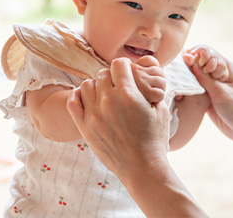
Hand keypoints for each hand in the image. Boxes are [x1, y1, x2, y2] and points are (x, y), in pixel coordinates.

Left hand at [67, 58, 170, 180]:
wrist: (142, 168)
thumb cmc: (154, 139)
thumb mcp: (160, 109)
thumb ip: (148, 88)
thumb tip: (140, 74)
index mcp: (128, 94)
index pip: (119, 64)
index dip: (126, 67)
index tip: (128, 74)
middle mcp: (108, 101)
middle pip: (102, 73)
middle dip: (112, 77)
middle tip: (118, 87)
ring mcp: (93, 114)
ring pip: (87, 84)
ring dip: (96, 86)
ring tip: (105, 96)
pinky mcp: (84, 127)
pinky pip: (73, 101)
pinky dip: (79, 96)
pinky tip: (90, 101)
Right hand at [183, 45, 232, 144]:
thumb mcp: (221, 93)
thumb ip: (204, 78)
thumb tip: (189, 61)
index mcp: (226, 67)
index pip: (207, 51)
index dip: (198, 55)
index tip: (197, 65)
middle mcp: (218, 73)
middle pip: (199, 60)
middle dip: (191, 63)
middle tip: (191, 74)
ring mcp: (212, 84)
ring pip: (195, 73)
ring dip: (188, 75)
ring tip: (185, 82)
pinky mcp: (207, 95)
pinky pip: (194, 86)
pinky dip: (187, 86)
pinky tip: (183, 90)